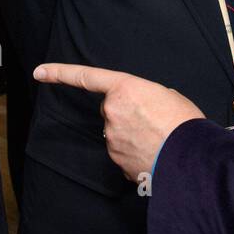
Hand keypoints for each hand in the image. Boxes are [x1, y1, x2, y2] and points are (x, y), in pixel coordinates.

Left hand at [33, 63, 203, 181]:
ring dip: (133, 134)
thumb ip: (144, 97)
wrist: (193, 158)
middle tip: (153, 119)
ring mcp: (113, 139)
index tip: (40, 72)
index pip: (85, 77)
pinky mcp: (118, 161)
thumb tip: (139, 110)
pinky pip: (124, 153)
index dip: (60, 73)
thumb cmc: (185, 123)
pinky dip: (137, 153)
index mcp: (125, 89)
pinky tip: (156, 152)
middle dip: (126, 113)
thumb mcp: (167, 96)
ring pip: (118, 133)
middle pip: (110, 110)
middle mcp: (112, 112)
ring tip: (160, 137)